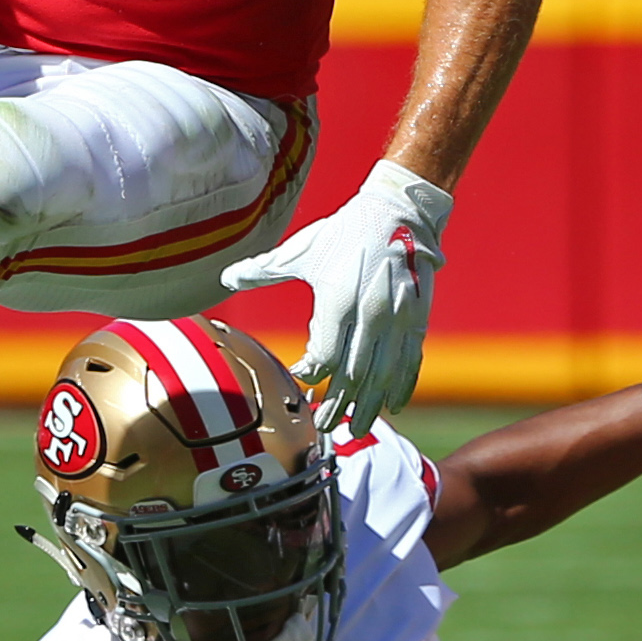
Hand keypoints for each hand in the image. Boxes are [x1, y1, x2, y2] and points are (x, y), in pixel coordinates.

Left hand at [221, 160, 451, 437]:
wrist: (399, 211)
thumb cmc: (345, 231)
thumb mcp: (302, 251)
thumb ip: (262, 271)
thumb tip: (225, 278)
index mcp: (337, 300)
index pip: (324, 357)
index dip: (311, 375)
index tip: (299, 380)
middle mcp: (368, 315)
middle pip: (353, 375)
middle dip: (338, 404)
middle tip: (326, 427)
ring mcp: (396, 319)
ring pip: (383, 375)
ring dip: (370, 406)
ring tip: (357, 429)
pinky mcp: (416, 318)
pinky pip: (410, 361)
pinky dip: (402, 386)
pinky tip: (394, 406)